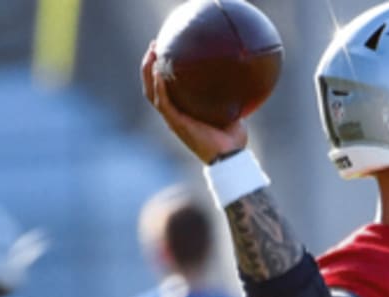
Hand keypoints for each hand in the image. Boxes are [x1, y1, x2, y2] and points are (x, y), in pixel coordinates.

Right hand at [141, 43, 248, 163]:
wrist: (230, 157)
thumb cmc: (232, 139)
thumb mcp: (230, 110)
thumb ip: (228, 95)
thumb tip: (239, 77)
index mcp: (183, 112)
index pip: (165, 88)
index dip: (161, 70)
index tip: (165, 50)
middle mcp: (174, 114)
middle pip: (152, 86)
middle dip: (150, 65)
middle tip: (155, 45)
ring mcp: (173, 119)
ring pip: (152, 92)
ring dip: (149, 71)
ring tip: (153, 52)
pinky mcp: (176, 124)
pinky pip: (163, 102)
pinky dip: (159, 86)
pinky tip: (159, 71)